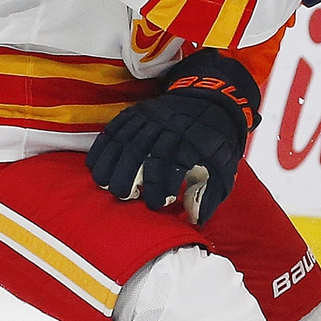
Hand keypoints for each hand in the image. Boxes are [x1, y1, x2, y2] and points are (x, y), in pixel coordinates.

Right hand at [86, 49, 261, 225]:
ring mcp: (150, 118)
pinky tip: (96, 167)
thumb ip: (210, 194)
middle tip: (127, 198)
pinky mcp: (137, 112)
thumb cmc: (217, 140)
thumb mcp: (225, 166)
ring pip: (123, 142)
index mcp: (191, 141)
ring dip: (111, 166)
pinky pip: (113, 129)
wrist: (211, 100)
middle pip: (141, 153)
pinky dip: (101, 148)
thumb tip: (196, 220)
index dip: (160, 188)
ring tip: (107, 187)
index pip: (170, 166)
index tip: (157, 204)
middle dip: (129, 179)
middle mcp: (167, 127)